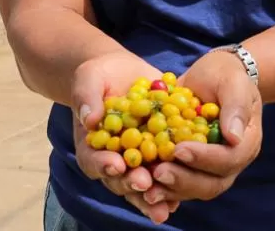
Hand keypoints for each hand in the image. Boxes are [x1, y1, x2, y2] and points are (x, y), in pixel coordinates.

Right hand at [71, 52, 179, 223]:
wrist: (123, 72)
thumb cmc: (99, 76)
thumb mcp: (89, 79)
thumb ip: (87, 97)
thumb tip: (89, 117)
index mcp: (92, 147)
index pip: (93, 161)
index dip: (103, 165)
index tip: (115, 164)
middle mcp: (115, 159)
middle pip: (121, 179)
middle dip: (133, 183)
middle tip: (144, 183)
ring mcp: (139, 159)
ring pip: (146, 182)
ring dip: (156, 194)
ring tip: (167, 203)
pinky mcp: (161, 152)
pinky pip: (169, 168)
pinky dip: (177, 180)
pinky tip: (187, 189)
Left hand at [143, 50, 261, 205]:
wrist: (212, 76)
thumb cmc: (225, 75)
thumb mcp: (233, 82)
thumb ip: (236, 106)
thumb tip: (234, 137)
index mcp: (245, 143)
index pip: (228, 159)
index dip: (204, 158)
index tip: (179, 149)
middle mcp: (230, 163)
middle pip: (211, 184)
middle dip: (184, 180)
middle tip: (158, 172)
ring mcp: (210, 169)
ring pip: (193, 189)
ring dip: (169, 189)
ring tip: (145, 185)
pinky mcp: (190, 168)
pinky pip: (177, 185)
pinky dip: (160, 188)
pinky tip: (141, 187)